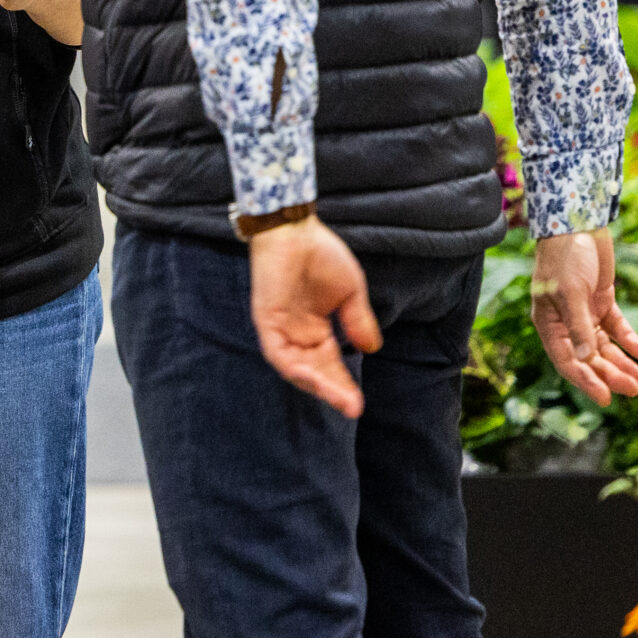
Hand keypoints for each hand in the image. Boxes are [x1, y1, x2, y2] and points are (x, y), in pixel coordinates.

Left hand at [248, 213, 381, 416]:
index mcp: (314, 328)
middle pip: (314, 372)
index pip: (330, 364)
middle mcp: (295, 333)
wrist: (295, 229)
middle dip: (333, 391)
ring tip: (338, 398)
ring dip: (316, 384)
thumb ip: (357, 321)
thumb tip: (372, 350)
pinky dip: (293, 367)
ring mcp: (279, 328)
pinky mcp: (266, 319)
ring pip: (295, 368)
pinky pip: (277, 352)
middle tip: (352, 408)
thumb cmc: (320, 254)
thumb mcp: (349, 293)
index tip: (359, 404)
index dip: (343, 384)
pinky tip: (313, 376)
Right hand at [531, 227, 637, 404]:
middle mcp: (565, 320)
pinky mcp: (600, 299)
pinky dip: (627, 338)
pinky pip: (615, 325)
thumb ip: (580, 327)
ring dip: (619, 361)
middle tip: (633, 389)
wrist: (578, 223)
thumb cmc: (566, 257)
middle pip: (588, 357)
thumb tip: (588, 360)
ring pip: (603, 345)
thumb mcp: (572, 293)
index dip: (585, 381)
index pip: (567, 360)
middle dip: (609, 374)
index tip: (605, 399)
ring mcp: (583, 311)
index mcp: (549, 322)